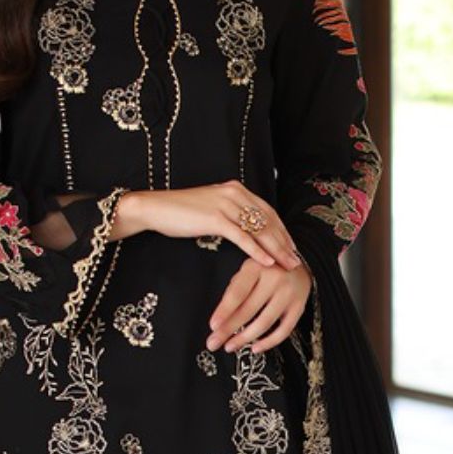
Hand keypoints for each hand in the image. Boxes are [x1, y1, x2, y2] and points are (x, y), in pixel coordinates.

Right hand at [117, 183, 303, 270]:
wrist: (155, 208)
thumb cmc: (181, 212)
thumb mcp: (212, 208)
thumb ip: (231, 213)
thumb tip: (246, 229)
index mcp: (236, 189)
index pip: (267, 211)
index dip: (282, 230)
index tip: (291, 246)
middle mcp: (234, 193)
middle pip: (268, 220)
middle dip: (284, 241)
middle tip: (296, 259)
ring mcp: (225, 204)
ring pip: (259, 230)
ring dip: (276, 249)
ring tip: (288, 264)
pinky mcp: (215, 218)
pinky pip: (242, 237)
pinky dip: (257, 250)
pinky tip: (268, 262)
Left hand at [207, 254, 311, 354]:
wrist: (298, 264)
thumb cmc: (265, 271)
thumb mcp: (247, 272)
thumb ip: (234, 292)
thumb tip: (219, 322)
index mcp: (256, 267)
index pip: (237, 293)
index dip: (224, 311)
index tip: (213, 326)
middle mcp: (274, 278)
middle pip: (248, 310)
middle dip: (228, 329)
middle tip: (213, 343)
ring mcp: (288, 293)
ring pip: (264, 322)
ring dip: (245, 338)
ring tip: (230, 346)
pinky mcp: (299, 306)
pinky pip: (284, 330)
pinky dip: (269, 342)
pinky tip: (255, 348)